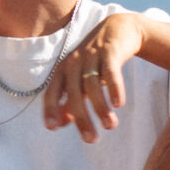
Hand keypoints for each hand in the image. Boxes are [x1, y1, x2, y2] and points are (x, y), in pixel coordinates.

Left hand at [44, 11, 143, 141]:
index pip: (51, 92)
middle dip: (81, 118)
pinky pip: (110, 72)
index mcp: (63, 70)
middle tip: (92, 140)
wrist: (119, 29)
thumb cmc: (96, 60)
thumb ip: (70, 99)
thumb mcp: (81, 79)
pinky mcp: (109, 51)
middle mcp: (74, 62)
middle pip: (74, 94)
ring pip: (92, 85)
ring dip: (101, 108)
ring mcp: (91, 55)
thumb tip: (60, 123)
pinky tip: (119, 104)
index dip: (50, 109)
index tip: (53, 128)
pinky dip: (114, 88)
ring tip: (111, 126)